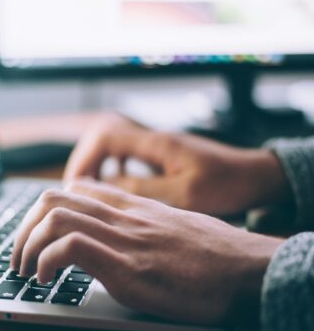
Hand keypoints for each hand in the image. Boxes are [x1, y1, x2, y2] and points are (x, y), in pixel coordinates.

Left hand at [12, 179, 282, 324]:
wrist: (245, 269)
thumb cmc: (211, 253)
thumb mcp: (170, 226)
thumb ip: (138, 225)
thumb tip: (117, 236)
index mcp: (130, 206)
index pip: (74, 189)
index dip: (44, 209)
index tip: (36, 234)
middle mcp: (121, 216)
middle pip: (53, 198)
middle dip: (23, 227)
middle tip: (19, 255)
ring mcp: (122, 238)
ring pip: (54, 216)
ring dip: (27, 245)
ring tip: (26, 270)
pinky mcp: (127, 266)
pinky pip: (70, 247)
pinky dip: (47, 261)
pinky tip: (47, 280)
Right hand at [64, 114, 289, 215]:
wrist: (253, 176)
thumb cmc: (226, 184)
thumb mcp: (184, 194)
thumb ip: (142, 189)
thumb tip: (104, 187)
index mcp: (156, 143)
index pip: (105, 136)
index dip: (84, 158)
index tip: (75, 184)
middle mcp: (153, 139)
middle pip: (103, 136)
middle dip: (85, 160)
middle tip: (76, 188)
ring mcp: (157, 145)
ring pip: (113, 144)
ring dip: (97, 163)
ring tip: (88, 188)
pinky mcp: (162, 154)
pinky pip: (126, 153)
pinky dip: (112, 166)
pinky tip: (113, 183)